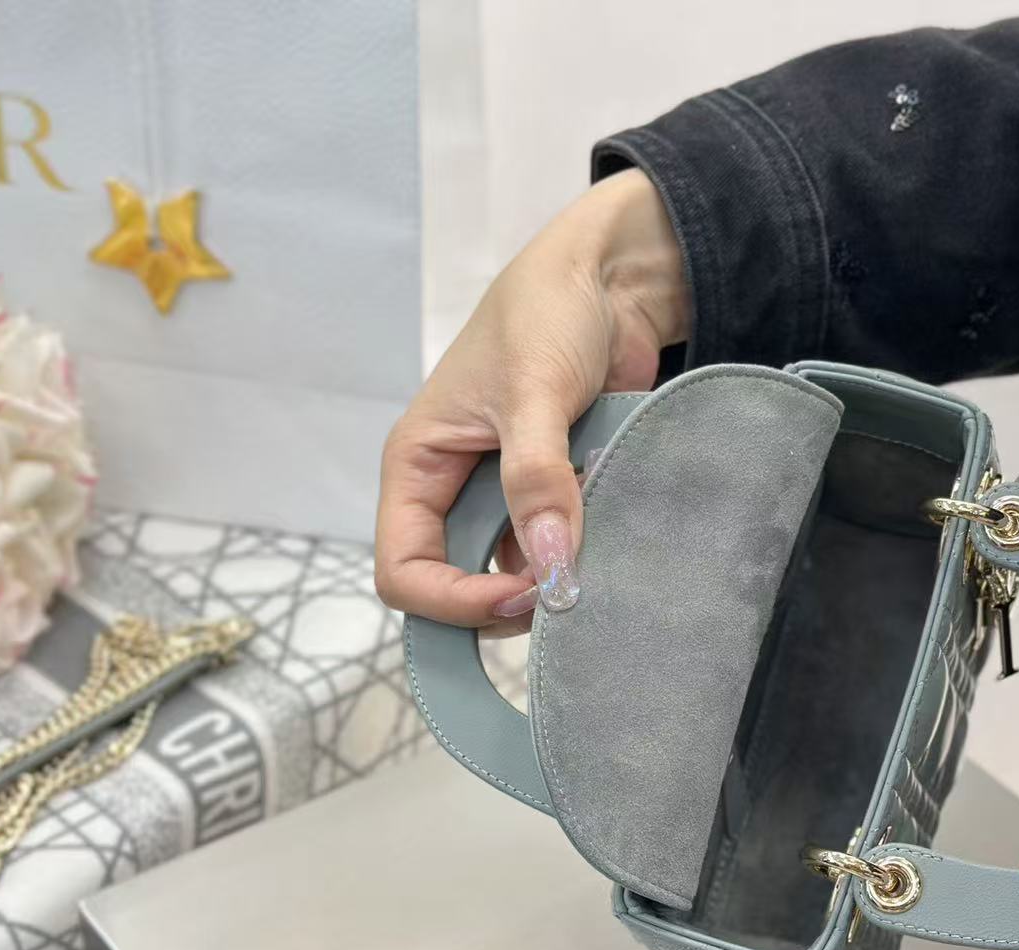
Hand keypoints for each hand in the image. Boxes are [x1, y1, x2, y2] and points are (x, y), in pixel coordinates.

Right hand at [374, 169, 686, 629]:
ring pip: (511, 575)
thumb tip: (551, 567)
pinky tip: (611, 532)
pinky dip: (583, 553)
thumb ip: (538, 477)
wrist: (614, 279)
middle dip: (504, 602)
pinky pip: (558, 548)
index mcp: (418, 465)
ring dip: (550, 578)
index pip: (404, 571)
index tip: (524, 595)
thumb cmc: (548, 312)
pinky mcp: (553, 493)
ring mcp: (503, 495)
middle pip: (455, 587)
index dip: (454, 601)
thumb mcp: (535, 391)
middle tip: (566, 591)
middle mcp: (452, 489)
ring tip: (596, 554)